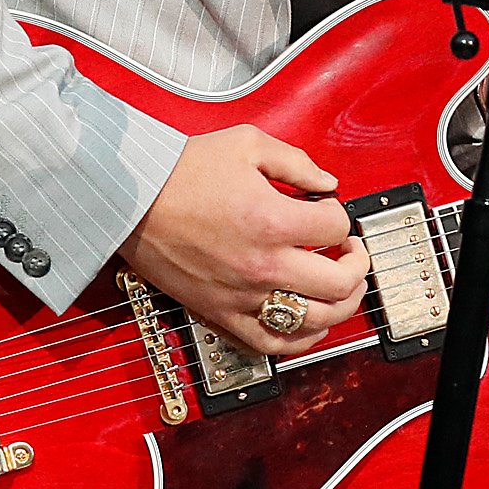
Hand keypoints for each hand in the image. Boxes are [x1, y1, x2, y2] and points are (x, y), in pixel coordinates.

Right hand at [120, 126, 363, 356]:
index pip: (336, 226)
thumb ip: (296, 161)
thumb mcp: (246, 144)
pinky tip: (313, 323)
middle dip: (357, 264)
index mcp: (272, 220)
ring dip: (342, 304)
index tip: (328, 209)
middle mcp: (262, 264)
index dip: (340, 214)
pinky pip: (273, 344)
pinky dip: (302, 340)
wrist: (131, 200)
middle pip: (339, 282)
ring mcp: (243, 295)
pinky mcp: (222, 314)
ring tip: (343, 287)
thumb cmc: (179, 171)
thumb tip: (327, 181)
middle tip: (352, 251)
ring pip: (316, 320)